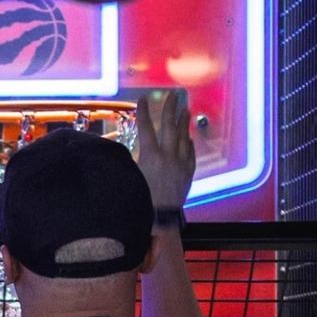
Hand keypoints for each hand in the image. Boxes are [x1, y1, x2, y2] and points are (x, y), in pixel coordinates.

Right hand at [136, 87, 195, 217]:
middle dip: (170, 109)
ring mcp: (180, 164)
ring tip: (185, 110)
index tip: (143, 99)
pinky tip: (188, 138)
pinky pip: (190, 154)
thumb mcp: (131, 178)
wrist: (160, 220)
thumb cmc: (141, 200)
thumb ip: (131, 162)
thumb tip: (126, 153)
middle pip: (169, 127)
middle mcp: (167, 156)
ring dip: (183, 122)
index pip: (146, 129)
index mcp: (150, 156)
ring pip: (183, 138)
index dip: (143, 113)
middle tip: (173, 96)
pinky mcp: (187, 174)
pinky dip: (189, 144)